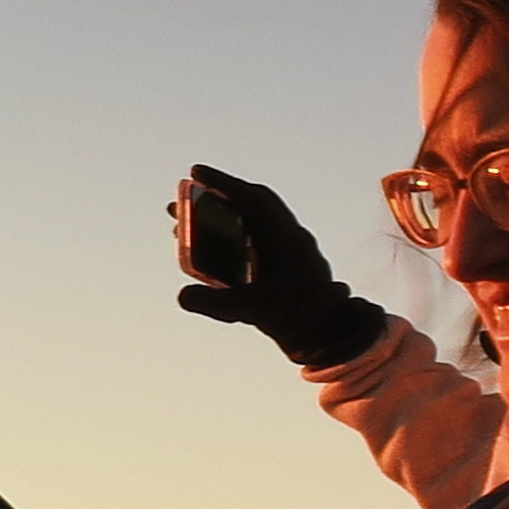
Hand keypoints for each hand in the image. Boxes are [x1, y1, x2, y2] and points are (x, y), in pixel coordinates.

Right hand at [172, 166, 390, 370]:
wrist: (331, 337)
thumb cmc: (302, 319)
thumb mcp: (256, 310)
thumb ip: (217, 303)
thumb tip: (182, 296)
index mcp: (290, 240)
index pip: (256, 199)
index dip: (225, 183)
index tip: (195, 172)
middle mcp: (289, 240)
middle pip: (246, 210)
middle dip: (209, 203)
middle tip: (177, 202)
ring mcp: (286, 253)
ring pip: (245, 227)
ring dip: (213, 224)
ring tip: (179, 228)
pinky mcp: (280, 267)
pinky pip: (248, 245)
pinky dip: (223, 244)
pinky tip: (200, 254)